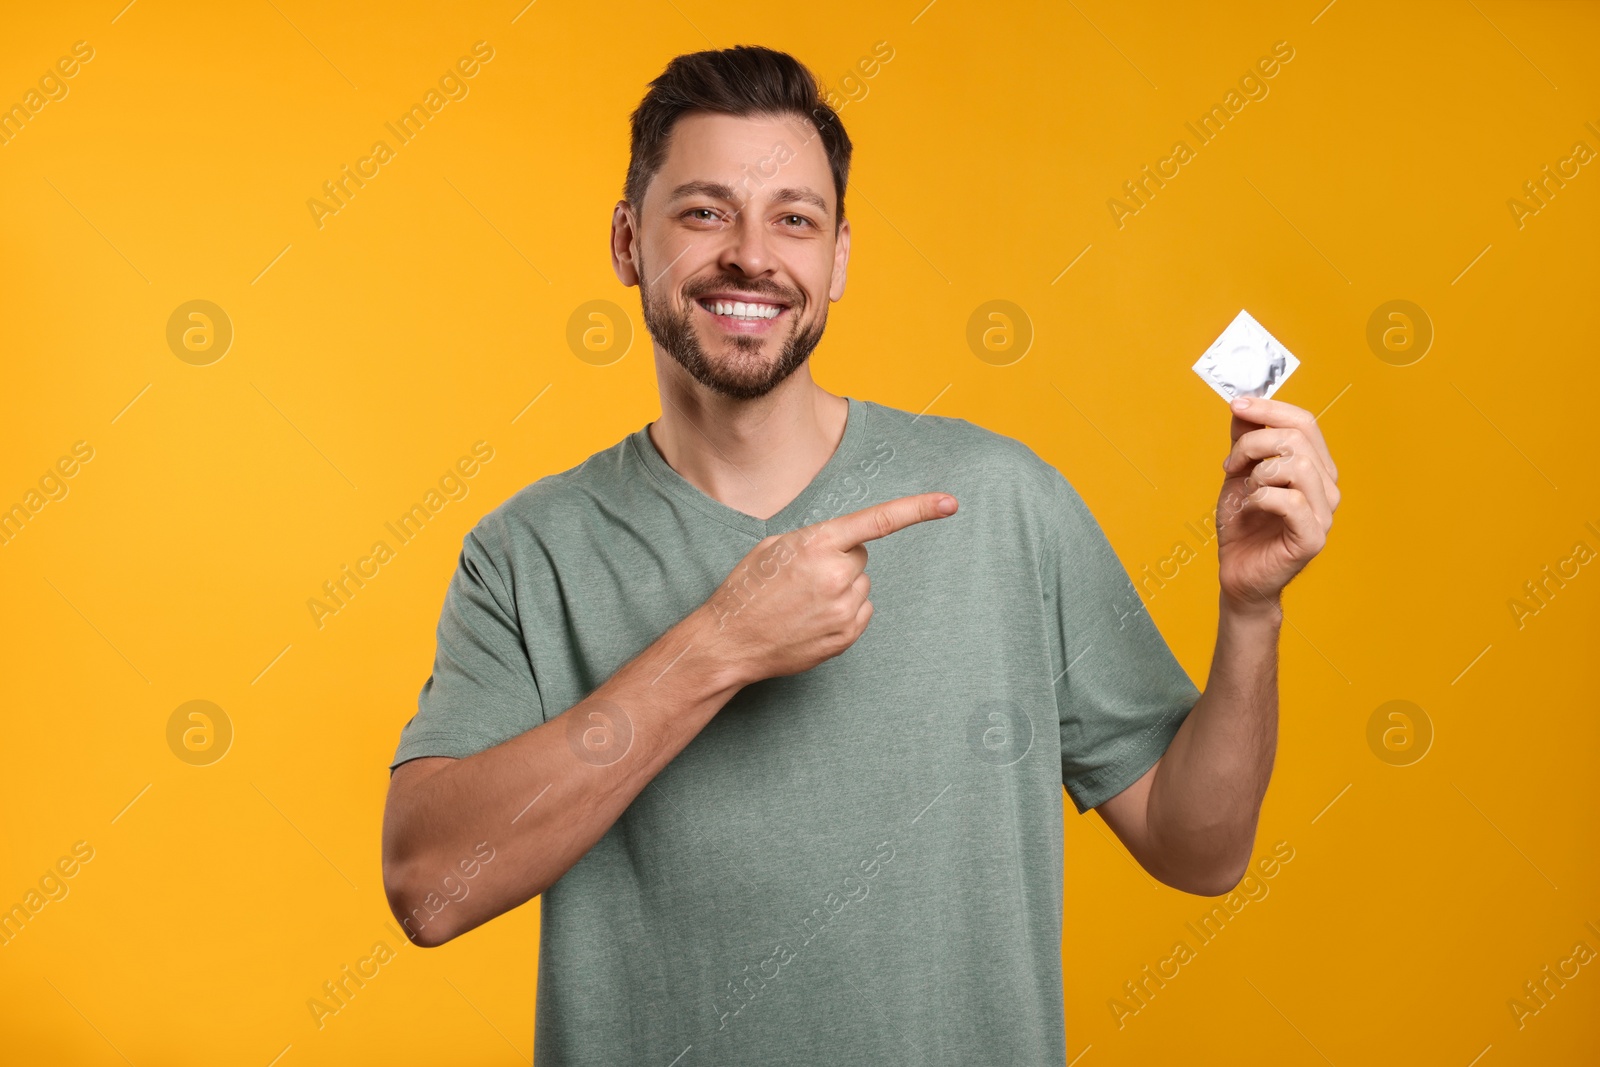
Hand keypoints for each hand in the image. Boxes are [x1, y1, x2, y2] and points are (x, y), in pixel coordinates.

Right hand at [701, 492, 958, 684]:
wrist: (730, 642)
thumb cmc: (746, 589)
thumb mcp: (774, 547)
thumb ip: (817, 539)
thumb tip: (845, 546)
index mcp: (818, 544)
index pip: (878, 521)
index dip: (918, 509)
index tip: (950, 503)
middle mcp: (837, 575)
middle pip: (861, 556)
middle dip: (840, 560)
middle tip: (803, 577)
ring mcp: (844, 609)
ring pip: (861, 585)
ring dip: (840, 588)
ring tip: (802, 601)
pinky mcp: (846, 635)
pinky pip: (860, 610)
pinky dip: (842, 611)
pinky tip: (810, 618)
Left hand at [1216, 396, 1339, 614]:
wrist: (1238, 573)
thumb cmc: (1243, 525)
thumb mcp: (1238, 474)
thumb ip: (1244, 440)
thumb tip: (1243, 405)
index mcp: (1315, 468)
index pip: (1304, 422)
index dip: (1269, 409)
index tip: (1236, 404)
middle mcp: (1326, 488)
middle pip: (1298, 439)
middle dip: (1253, 443)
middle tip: (1230, 464)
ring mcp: (1324, 514)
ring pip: (1298, 466)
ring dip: (1259, 472)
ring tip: (1246, 489)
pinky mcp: (1312, 538)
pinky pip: (1291, 501)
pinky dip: (1262, 497)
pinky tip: (1251, 507)